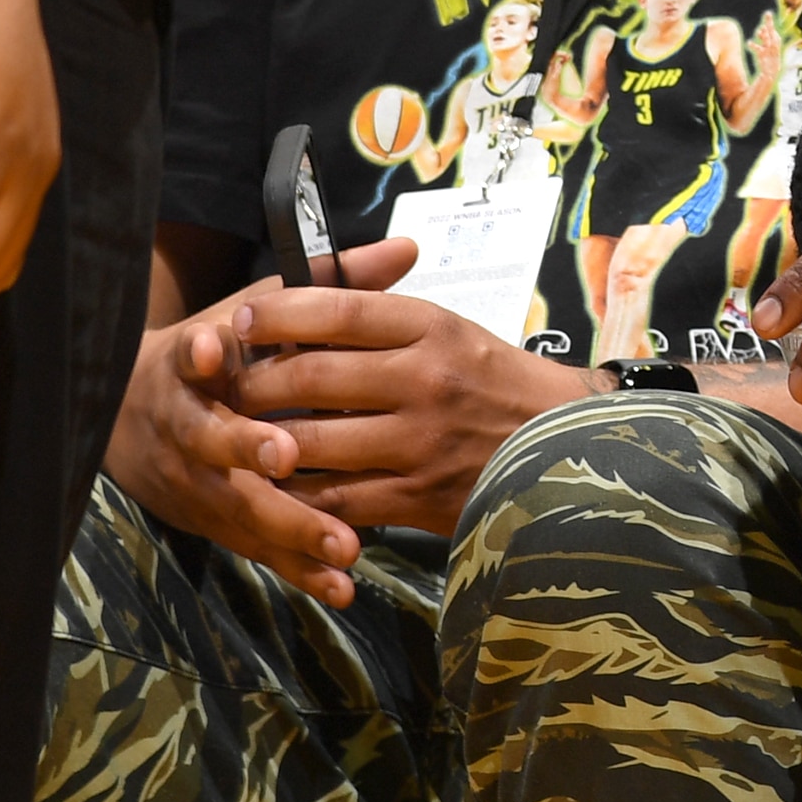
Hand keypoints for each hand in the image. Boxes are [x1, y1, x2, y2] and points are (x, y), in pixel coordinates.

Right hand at [106, 278, 364, 605]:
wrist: (134, 420)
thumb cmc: (220, 356)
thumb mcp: (261, 312)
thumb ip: (332, 285)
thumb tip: (405, 248)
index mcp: (194, 369)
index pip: (190, 358)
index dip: (198, 356)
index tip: (212, 348)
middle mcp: (190, 428)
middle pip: (213, 441)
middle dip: (246, 447)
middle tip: (287, 453)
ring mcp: (201, 483)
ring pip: (242, 507)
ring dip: (292, 525)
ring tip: (344, 542)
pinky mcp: (220, 524)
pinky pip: (261, 550)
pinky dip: (300, 569)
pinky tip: (342, 586)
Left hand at [231, 236, 601, 538]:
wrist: (570, 447)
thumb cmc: (501, 385)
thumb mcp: (455, 332)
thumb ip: (386, 320)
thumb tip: (307, 303)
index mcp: (435, 329)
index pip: (340, 310)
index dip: (280, 313)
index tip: (244, 319)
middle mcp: (425, 380)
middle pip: (310, 376)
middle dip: (255, 382)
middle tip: (231, 386)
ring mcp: (420, 442)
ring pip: (311, 442)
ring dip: (264, 442)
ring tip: (243, 436)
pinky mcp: (418, 497)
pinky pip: (334, 499)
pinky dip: (298, 496)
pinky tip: (279, 488)